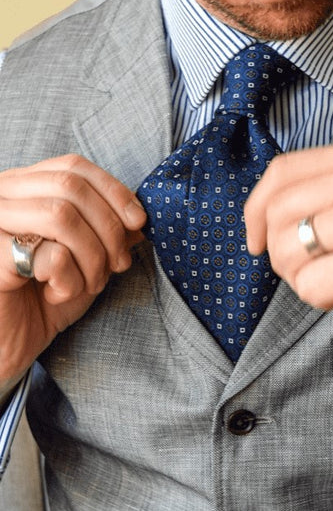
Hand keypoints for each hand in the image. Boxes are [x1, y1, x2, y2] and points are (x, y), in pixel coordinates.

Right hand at [0, 154, 145, 387]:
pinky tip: (58, 294)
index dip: (114, 191)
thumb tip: (140, 216)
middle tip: (118, 265)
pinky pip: (49, 255)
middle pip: (71, 187)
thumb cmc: (42, 299)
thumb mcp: (84, 259)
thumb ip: (107, 232)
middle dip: (109, 229)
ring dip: (92, 256)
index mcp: (21, 188)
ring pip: (61, 215)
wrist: (7, 344)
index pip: (73, 166)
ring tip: (89, 283)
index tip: (138, 223)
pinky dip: (70, 280)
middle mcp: (1, 198)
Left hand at [245, 138, 332, 379]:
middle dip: (278, 251)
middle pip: (276, 210)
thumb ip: (317, 197)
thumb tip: (255, 212)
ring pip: (286, 247)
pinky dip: (319, 297)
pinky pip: (309, 283)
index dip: (255, 210)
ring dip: (299, 277)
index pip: (282, 170)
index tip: (255, 240)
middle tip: (307, 268)